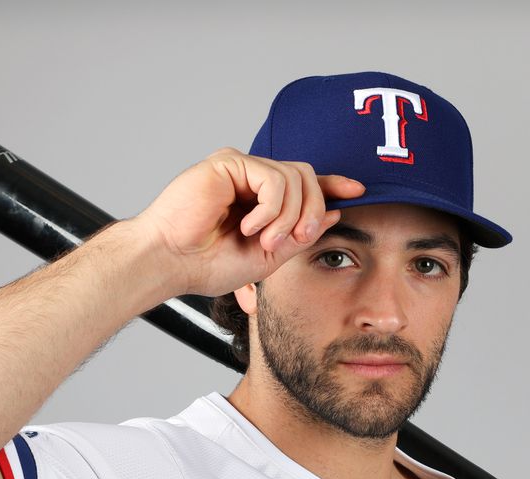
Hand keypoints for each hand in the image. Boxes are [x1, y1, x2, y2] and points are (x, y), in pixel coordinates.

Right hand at [131, 148, 365, 297]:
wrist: (171, 262)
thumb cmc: (207, 264)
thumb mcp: (268, 256)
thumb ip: (300, 235)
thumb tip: (334, 214)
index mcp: (261, 199)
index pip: (304, 183)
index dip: (332, 184)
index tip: (358, 191)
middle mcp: (251, 178)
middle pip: (307, 176)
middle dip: (311, 210)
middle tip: (297, 238)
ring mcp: (240, 168)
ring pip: (294, 177)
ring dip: (288, 216)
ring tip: (264, 239)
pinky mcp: (228, 162)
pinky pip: (273, 178)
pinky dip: (270, 208)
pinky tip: (250, 226)